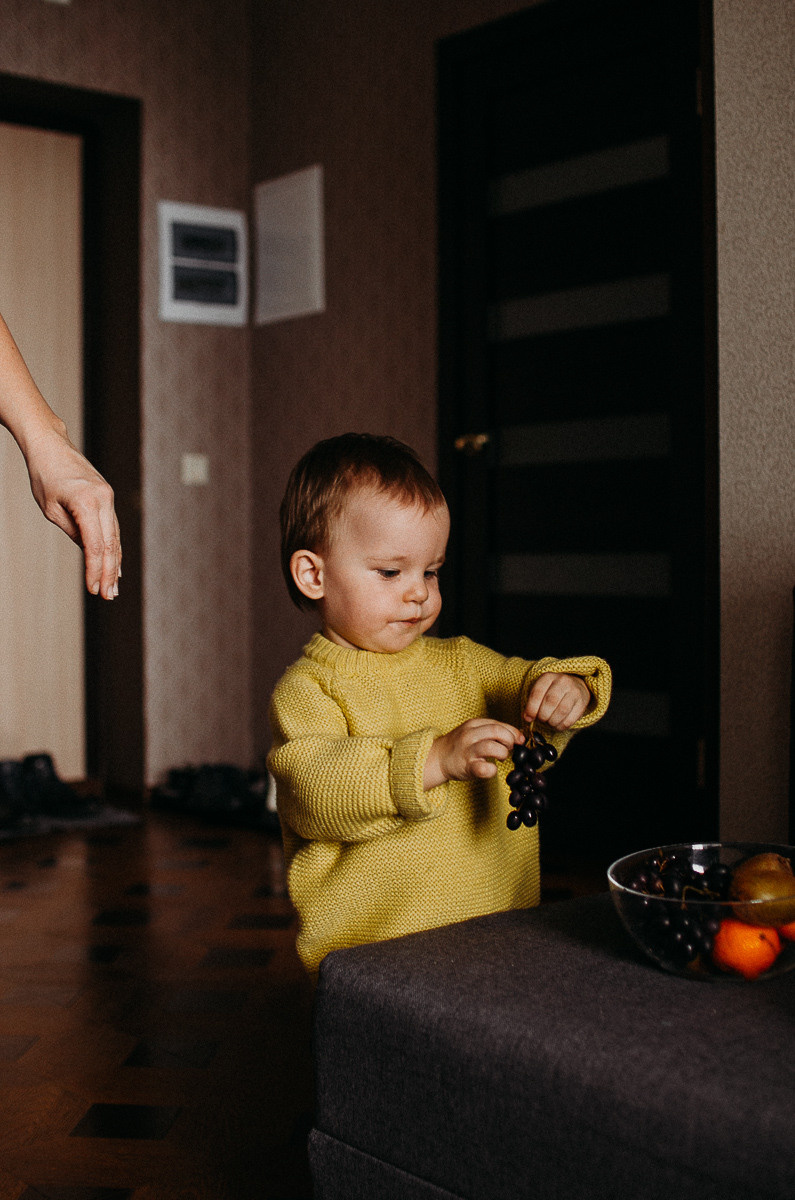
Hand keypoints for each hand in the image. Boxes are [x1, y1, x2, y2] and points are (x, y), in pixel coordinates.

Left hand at [24, 426, 120, 599]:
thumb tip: (89, 551)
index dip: (95, 570)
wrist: (51, 446)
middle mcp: (104, 500)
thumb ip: (73, 531)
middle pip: (111, 545)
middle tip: (108, 595)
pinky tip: (114, 564)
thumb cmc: (44, 475)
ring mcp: (108, 498)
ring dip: (114, 564)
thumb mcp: (51, 509)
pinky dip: (113, 547)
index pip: (95, 546)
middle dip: (109, 573)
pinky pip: (113, 527)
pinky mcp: (107, 497)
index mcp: (87, 503)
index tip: (93, 589)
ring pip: (115, 537)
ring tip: (113, 587)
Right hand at [424, 718, 521, 789]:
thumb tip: (518, 737)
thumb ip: (493, 731)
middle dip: (509, 741)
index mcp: (474, 724)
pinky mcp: (467, 767)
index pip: (499, 724)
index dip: (513, 732)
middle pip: (497, 732)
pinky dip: (492, 770)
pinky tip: (491, 769)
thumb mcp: (474, 731)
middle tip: (509, 748)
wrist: (437, 758)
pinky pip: (484, 768)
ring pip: (492, 747)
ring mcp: (467, 751)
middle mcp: (470, 735)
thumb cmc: (461, 746)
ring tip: (501, 757)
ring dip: (502, 753)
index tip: (519, 740)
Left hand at [523, 673, 589, 730]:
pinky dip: (561, 726)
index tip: (528, 718)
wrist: (575, 686)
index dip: (531, 708)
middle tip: (541, 720)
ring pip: (561, 711)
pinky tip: (557, 725)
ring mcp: (575, 691)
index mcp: (548, 677)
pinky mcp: (582, 703)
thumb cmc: (552, 691)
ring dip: (552, 722)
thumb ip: (532, 703)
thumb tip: (527, 718)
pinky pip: (570, 719)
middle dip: (542, 716)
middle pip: (550, 702)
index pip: (537, 693)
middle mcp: (563, 681)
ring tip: (549, 723)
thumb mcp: (541, 691)